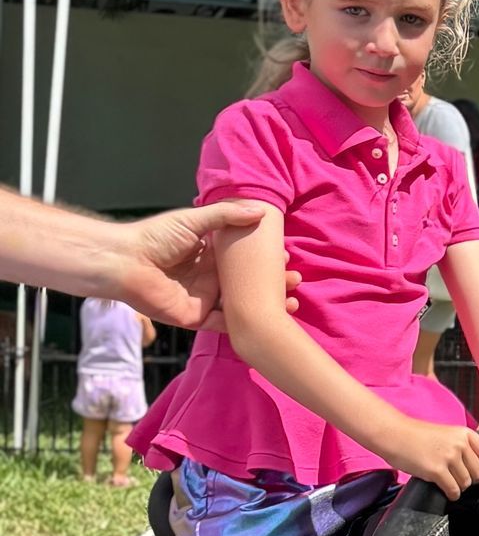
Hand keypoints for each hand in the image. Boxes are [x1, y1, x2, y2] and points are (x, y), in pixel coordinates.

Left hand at [104, 202, 287, 327]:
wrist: (126, 262)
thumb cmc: (154, 237)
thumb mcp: (193, 220)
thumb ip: (226, 215)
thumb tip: (261, 210)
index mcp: (209, 253)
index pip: (243, 258)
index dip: (265, 258)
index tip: (285, 256)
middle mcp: (209, 277)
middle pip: (247, 283)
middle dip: (273, 283)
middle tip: (295, 279)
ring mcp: (204, 298)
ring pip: (241, 304)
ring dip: (265, 304)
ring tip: (290, 300)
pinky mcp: (196, 317)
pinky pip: (224, 324)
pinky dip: (245, 325)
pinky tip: (268, 321)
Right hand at [389, 417, 478, 499]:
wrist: (394, 434)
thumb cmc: (417, 435)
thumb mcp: (447, 433)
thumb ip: (463, 445)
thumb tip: (477, 465)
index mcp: (465, 433)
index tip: (476, 472)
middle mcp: (460, 445)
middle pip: (478, 473)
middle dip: (469, 478)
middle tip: (458, 478)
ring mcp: (449, 457)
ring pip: (466, 483)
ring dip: (459, 486)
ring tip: (449, 482)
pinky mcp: (436, 471)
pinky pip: (453, 489)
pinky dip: (452, 494)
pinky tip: (446, 491)